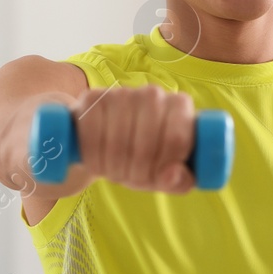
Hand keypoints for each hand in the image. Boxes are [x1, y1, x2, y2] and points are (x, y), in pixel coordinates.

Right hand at [61, 83, 196, 193]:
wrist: (103, 144)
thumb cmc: (144, 160)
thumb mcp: (165, 177)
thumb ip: (179, 181)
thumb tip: (172, 174)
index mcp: (180, 106)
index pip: (176, 140)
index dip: (164, 168)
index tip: (155, 177)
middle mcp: (153, 94)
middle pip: (146, 145)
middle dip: (138, 172)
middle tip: (133, 178)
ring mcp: (123, 93)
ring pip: (118, 143)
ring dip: (116, 169)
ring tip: (117, 172)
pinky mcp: (93, 97)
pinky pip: (92, 138)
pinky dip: (95, 160)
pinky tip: (99, 163)